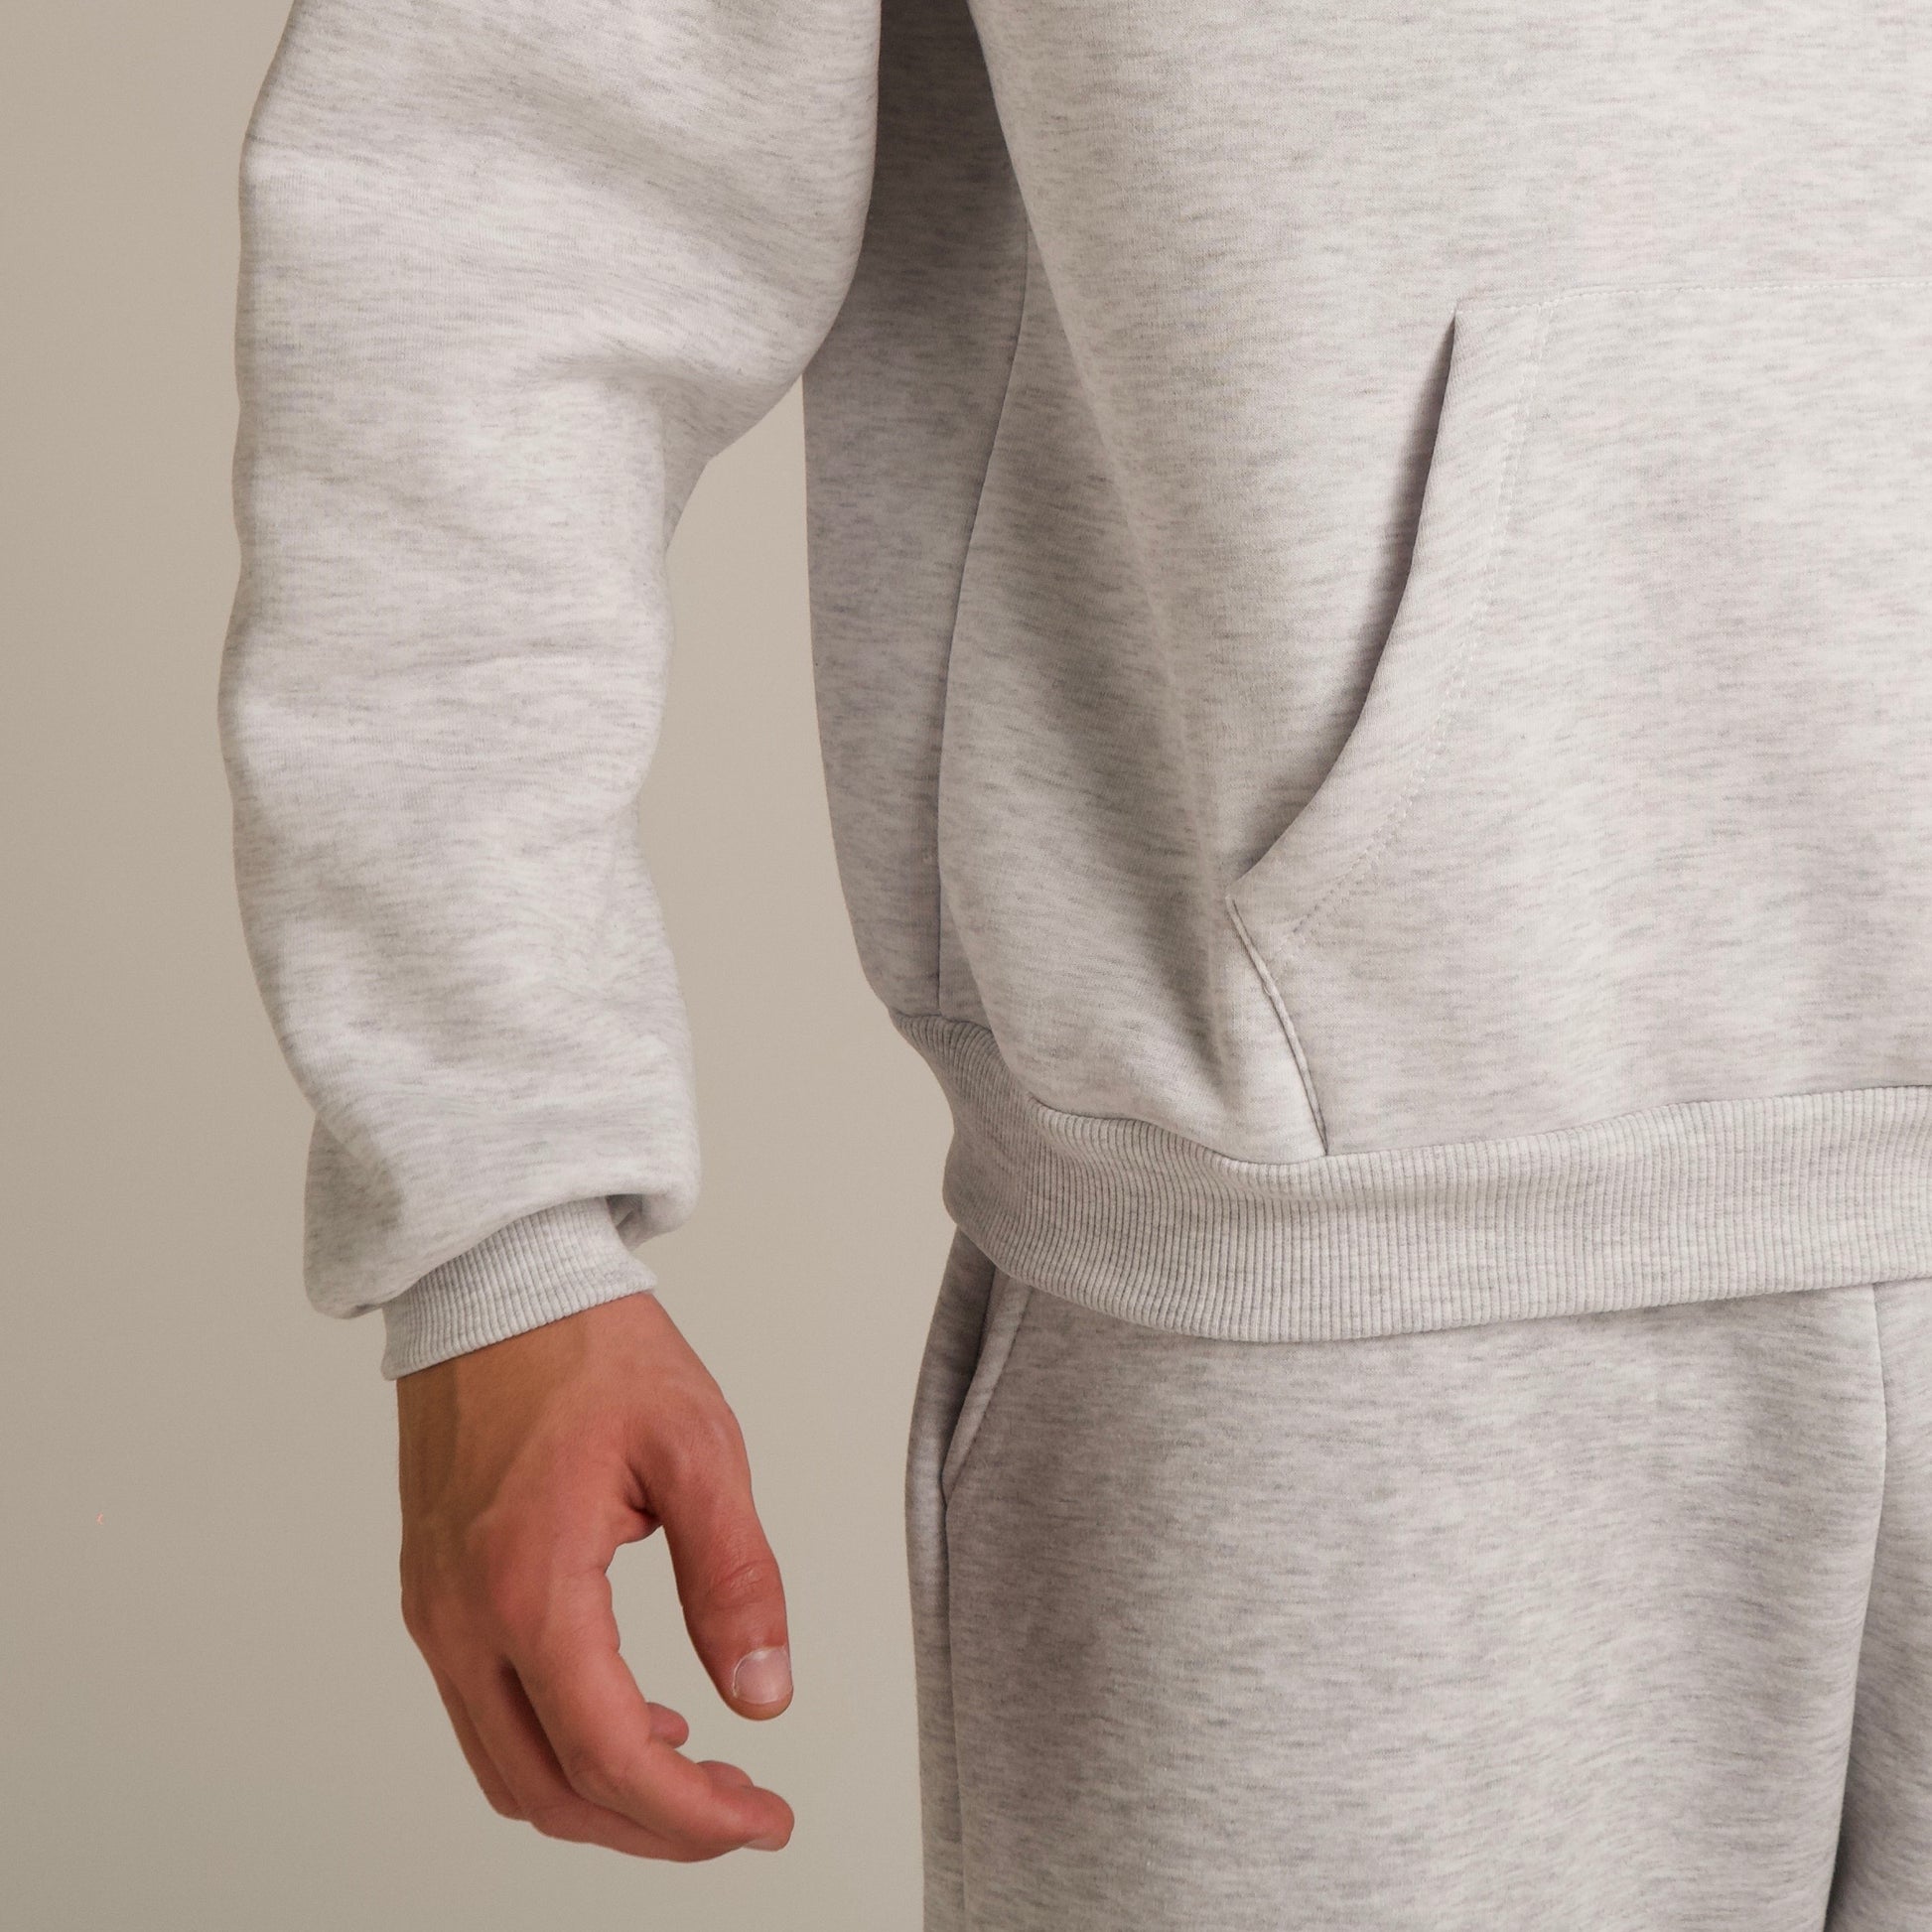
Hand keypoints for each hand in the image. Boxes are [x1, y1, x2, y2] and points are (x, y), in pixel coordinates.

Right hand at [395, 1289, 794, 1859]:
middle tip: (742, 1812)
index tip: (764, 1823)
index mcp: (529, 1587)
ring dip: (600, 1795)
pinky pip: (484, 1713)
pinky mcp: (432, 1593)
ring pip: (508, 1767)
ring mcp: (435, 1611)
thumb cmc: (589, 1347)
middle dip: (652, 1826)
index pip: (608, 1759)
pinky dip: (555, 1746)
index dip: (691, 1817)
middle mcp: (461, 1619)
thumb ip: (735, 1578)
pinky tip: (628, 1714)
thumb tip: (765, 1695)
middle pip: (549, 1790)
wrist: (495, 1279)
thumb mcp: (695, 1447)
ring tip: (695, 1774)